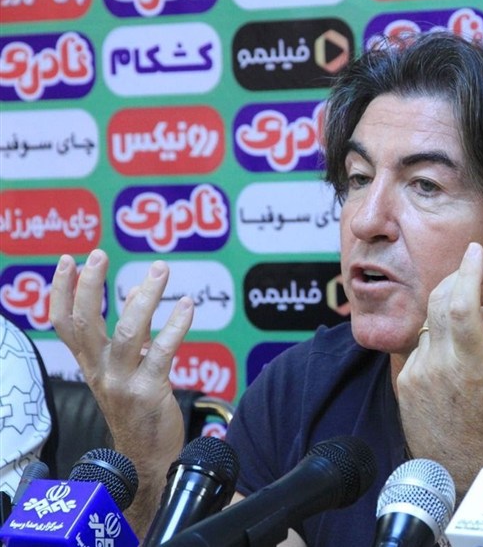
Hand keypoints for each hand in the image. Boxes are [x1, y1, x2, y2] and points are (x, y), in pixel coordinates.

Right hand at [49, 249, 192, 534]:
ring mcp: (122, 382)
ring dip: (144, 297)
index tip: (69, 260)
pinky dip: (176, 325)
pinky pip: (163, 351)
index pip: (64, 324)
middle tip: (100, 255)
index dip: (62, 291)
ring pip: (127, 332)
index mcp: (91, 365)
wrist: (146, 460)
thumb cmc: (138, 410)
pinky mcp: (149, 392)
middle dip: (90, 286)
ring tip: (159, 270)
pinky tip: (187, 305)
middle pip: (85, 323)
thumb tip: (137, 292)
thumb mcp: (124, 371)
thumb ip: (129, 335)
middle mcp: (100, 372)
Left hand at [396, 242, 482, 495]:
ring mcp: (416, 373)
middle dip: (458, 277)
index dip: (467, 272)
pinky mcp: (405, 382)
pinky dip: (439, 332)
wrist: (455, 476)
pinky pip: (421, 344)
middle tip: (478, 268)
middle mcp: (438, 365)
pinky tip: (460, 342)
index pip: (461, 303)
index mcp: (471, 366)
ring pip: (429, 321)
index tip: (475, 250)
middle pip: (439, 301)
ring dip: (452, 306)